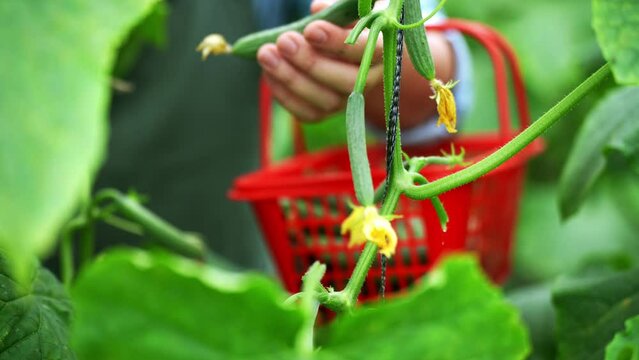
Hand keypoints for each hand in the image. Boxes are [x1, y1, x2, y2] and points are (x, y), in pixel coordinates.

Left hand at [257, 0, 455, 128]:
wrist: (346, 46)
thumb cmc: (348, 21)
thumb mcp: (349, 10)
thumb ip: (337, 9)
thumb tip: (318, 10)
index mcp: (381, 52)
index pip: (366, 52)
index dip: (338, 43)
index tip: (311, 29)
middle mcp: (369, 81)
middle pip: (346, 83)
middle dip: (311, 63)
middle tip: (284, 42)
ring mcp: (347, 100)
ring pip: (323, 101)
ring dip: (291, 78)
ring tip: (266, 54)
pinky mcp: (326, 111)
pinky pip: (306, 112)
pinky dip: (284, 95)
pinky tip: (268, 72)